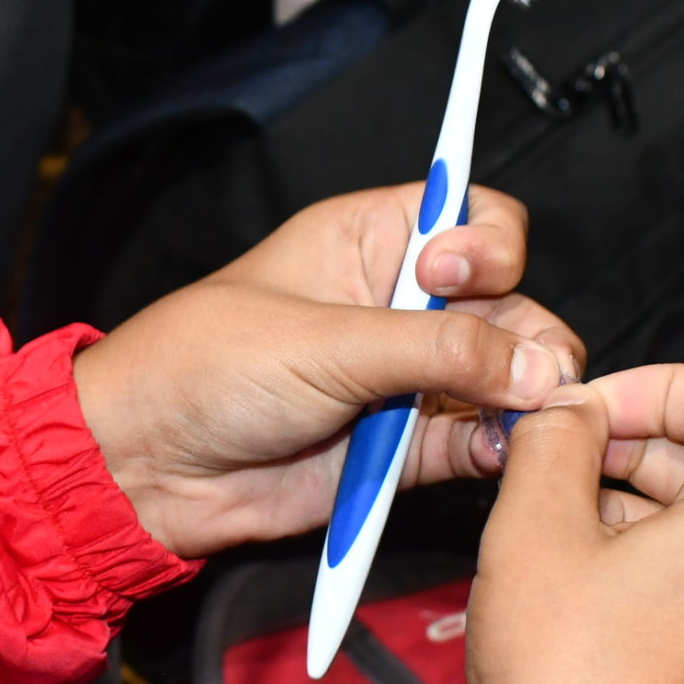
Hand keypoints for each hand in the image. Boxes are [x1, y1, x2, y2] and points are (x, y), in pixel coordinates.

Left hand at [73, 185, 586, 560]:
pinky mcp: (402, 448)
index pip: (472, 218)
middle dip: (529, 337)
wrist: (148, 466)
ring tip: (517, 419)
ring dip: (522, 399)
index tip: (457, 277)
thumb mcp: (324, 342)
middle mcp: (397, 305)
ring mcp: (404, 379)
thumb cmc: (201, 370)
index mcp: (369, 241)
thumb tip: (535, 367)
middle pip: (508, 304)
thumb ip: (437, 352)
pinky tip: (497, 451)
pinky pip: (473, 442)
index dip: (488, 244)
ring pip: (503, 378)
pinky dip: (495, 448)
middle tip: (529, 375)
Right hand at [465, 365, 683, 683]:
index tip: (576, 409)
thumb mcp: (534, 528)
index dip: (650, 383)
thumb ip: (554, 439)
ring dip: (622, 507)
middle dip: (624, 446)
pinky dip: (637, 565)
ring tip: (535, 529)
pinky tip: (562, 589)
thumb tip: (568, 413)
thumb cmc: (564, 681)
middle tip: (539, 461)